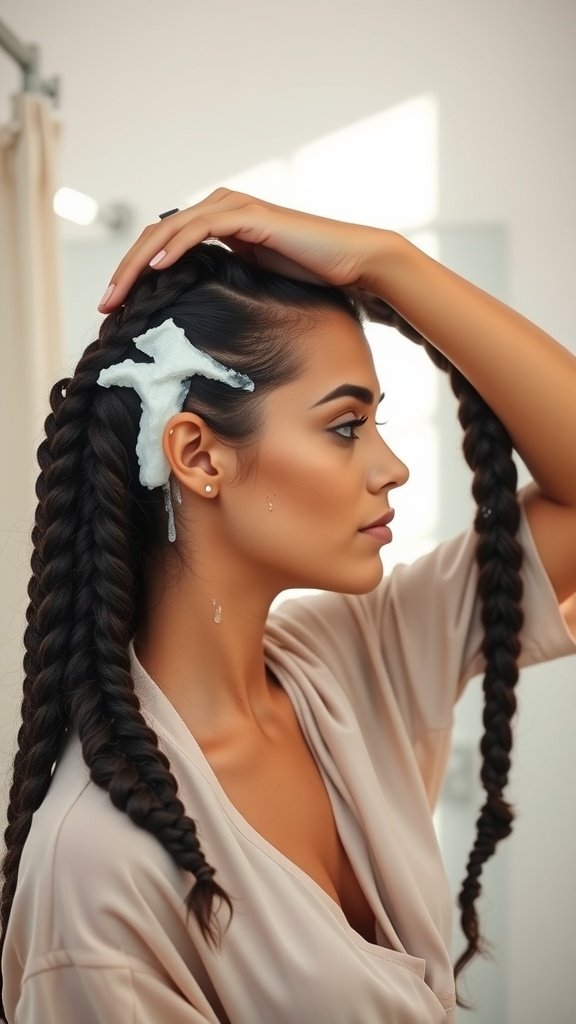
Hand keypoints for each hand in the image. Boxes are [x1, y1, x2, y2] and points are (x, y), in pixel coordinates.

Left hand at [97, 188, 389, 310]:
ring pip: (169, 230)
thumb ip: (223, 283)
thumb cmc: (309, 276)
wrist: (351, 263)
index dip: (133, 273)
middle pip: (156, 235)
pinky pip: (200, 228)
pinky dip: (175, 247)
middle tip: (105, 304)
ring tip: (119, 293)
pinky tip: (156, 269)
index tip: (116, 307)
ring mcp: (233, 207)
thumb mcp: (254, 283)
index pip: (162, 244)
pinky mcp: (248, 214)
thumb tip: (193, 315)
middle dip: (126, 270)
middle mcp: (220, 207)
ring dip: (139, 262)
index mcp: (217, 223)